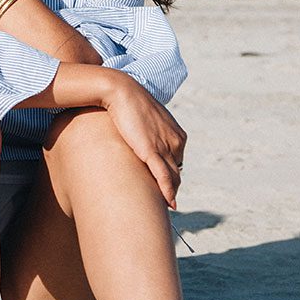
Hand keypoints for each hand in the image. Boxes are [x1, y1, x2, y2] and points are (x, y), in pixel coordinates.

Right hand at [101, 73, 186, 208]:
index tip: (163, 187)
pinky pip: (164, 176)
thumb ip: (150, 134)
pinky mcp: (151, 151)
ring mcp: (165, 147)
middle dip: (173, 188)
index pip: (177, 162)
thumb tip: (143, 142)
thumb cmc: (129, 104)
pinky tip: (170, 203)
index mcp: (178, 135)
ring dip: (171, 194)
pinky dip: (168, 191)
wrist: (121, 92)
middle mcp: (176, 142)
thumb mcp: (145, 120)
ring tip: (167, 208)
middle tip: (166, 203)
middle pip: (177, 172)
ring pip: (173, 177)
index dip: (171, 176)